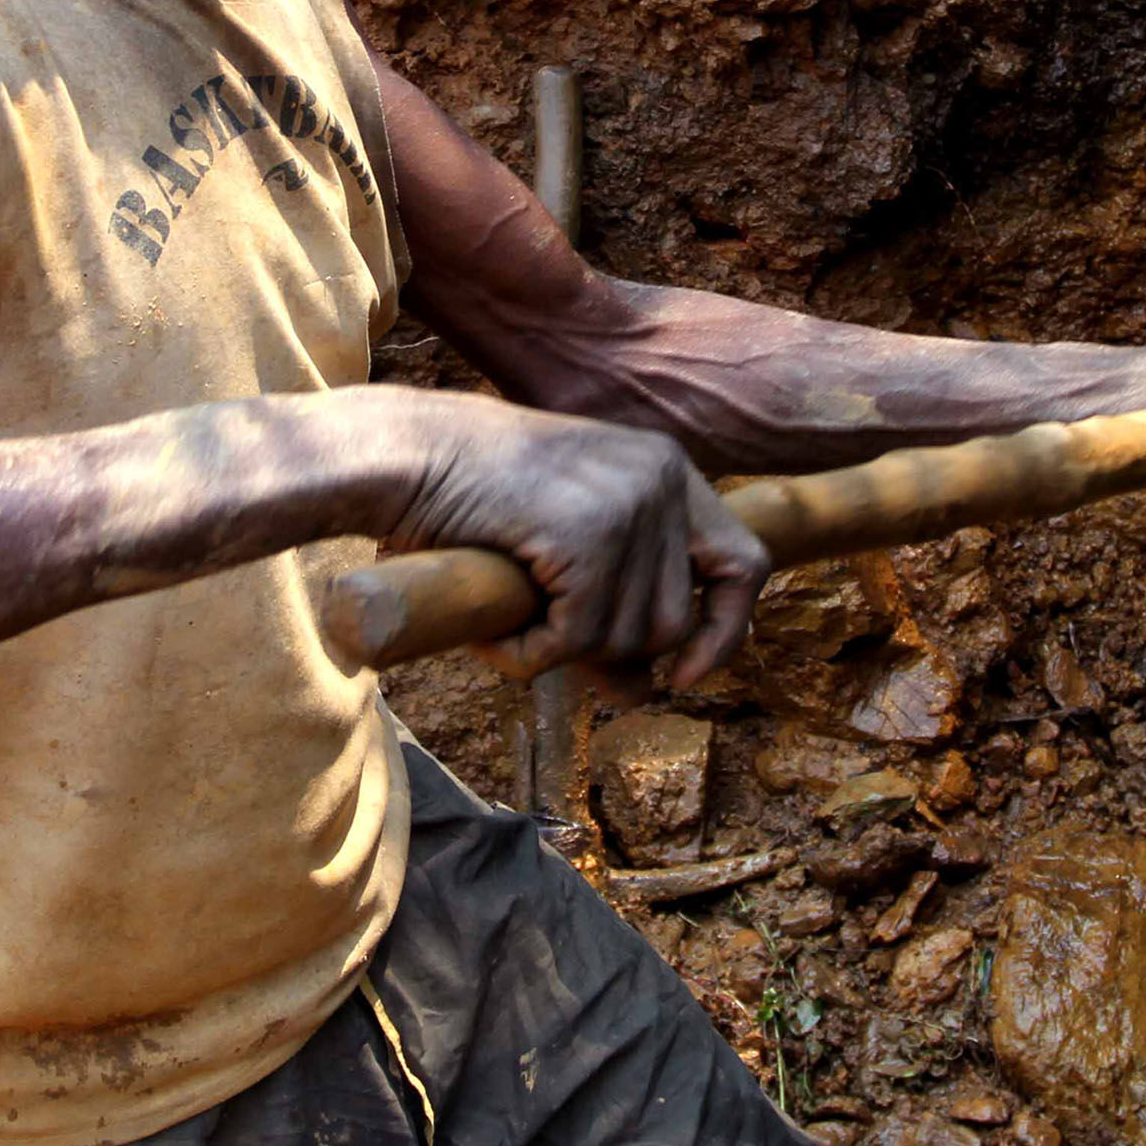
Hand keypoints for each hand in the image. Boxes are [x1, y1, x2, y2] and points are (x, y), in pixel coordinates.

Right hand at [367, 391, 771, 680]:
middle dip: (609, 652)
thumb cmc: (467, 500)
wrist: (401, 455)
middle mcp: (662, 478)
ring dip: (562, 652)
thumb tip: (649, 691)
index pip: (745, 562)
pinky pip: (576, 639)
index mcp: (666, 469)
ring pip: (628, 639)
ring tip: (508, 616)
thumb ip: (616, 600)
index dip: (725, 630)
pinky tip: (492, 628)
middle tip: (543, 636)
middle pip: (674, 622)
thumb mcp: (565, 541)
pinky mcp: (588, 533)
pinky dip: (528, 654)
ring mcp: (630, 503)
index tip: (686, 675)